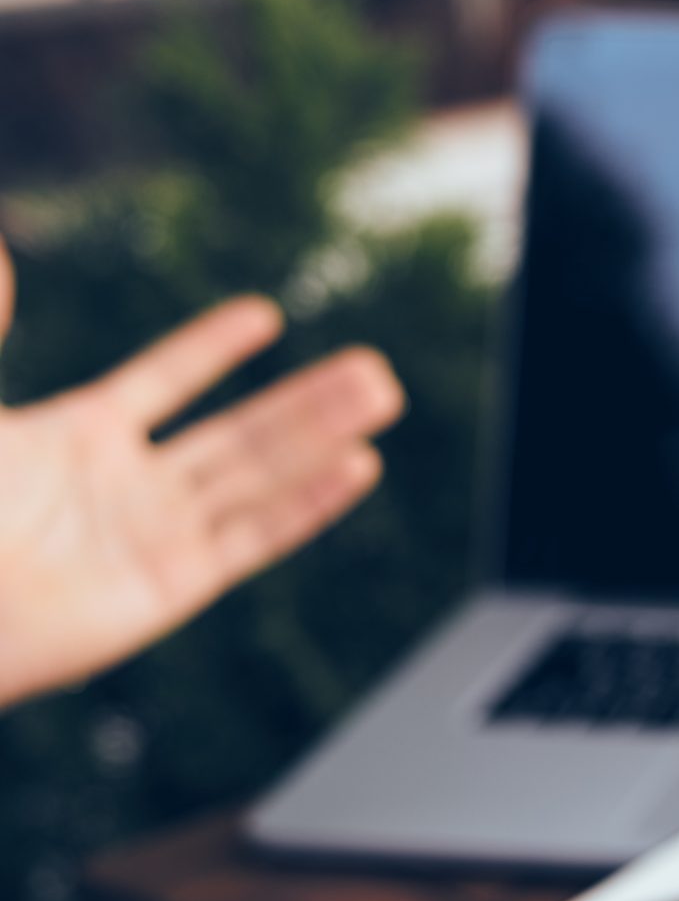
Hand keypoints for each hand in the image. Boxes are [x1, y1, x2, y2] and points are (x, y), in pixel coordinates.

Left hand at [0, 235, 403, 706]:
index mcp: (75, 437)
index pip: (163, 382)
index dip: (210, 349)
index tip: (264, 314)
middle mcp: (127, 485)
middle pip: (239, 433)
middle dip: (308, 400)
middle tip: (373, 366)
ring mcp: (154, 536)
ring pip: (259, 475)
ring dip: (323, 435)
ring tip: (382, 394)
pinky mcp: (169, 586)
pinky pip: (253, 537)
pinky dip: (308, 502)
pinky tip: (356, 466)